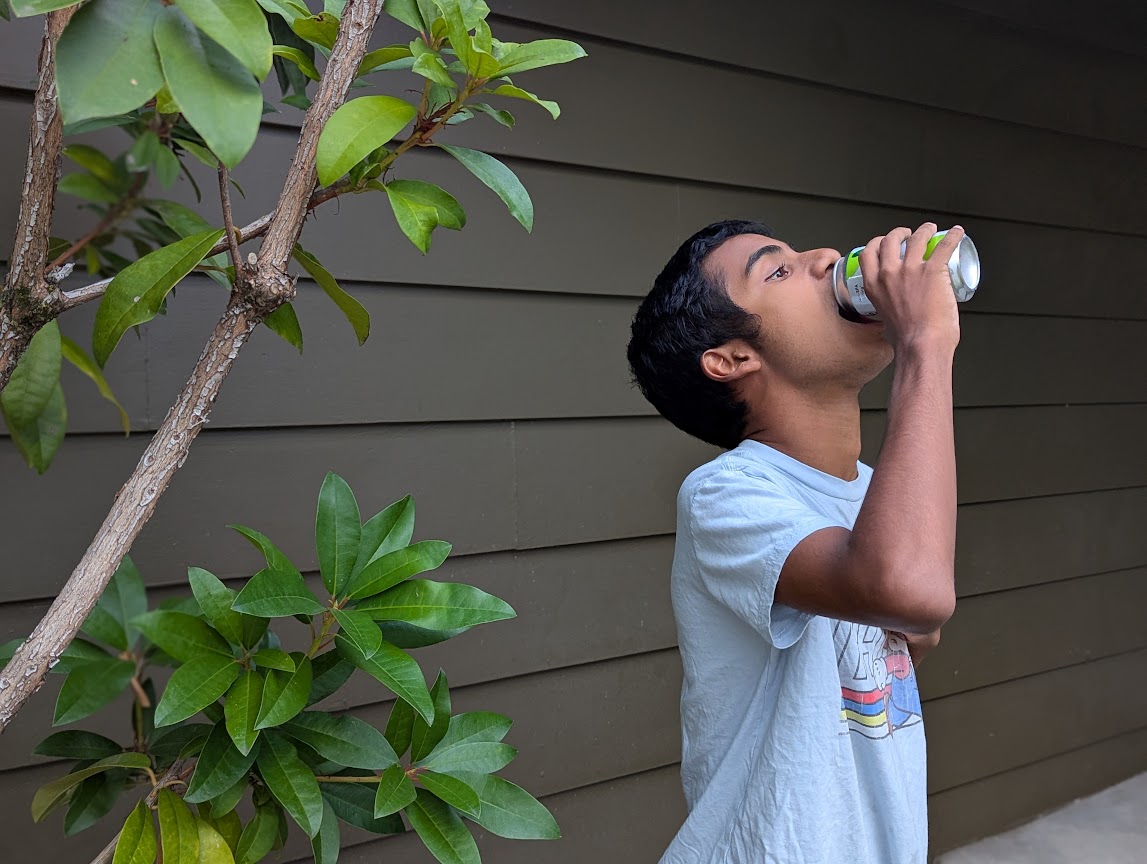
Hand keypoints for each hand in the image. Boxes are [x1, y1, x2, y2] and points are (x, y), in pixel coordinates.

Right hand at [857, 223, 963, 352]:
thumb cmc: (906, 339)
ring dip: (924, 230)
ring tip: (929, 229)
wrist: (921, 344)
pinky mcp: (933, 270)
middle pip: (890, 240)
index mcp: (874, 285)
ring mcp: (910, 270)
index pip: (868, 254)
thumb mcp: (885, 317)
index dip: (876, 243)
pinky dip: (953, 236)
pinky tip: (957, 233)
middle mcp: (889, 274)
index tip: (883, 242)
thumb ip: (889, 307)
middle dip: (899, 233)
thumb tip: (898, 307)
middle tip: (907, 234)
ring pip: (916, 238)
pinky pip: (944, 245)